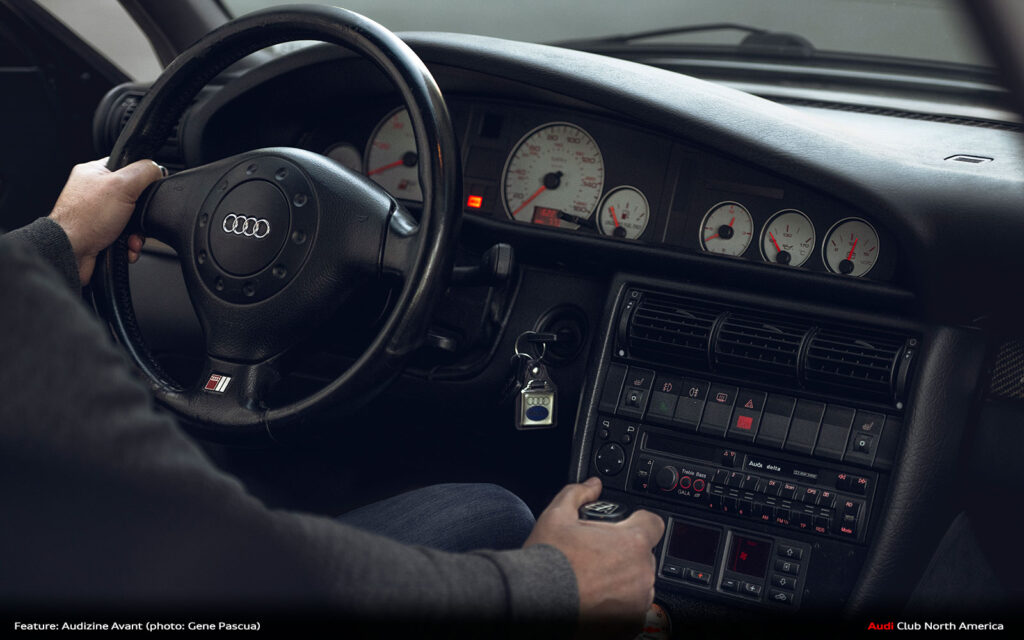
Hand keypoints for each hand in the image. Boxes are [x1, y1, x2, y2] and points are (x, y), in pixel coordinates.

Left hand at [48, 158, 163, 284]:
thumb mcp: (122, 185)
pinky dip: (130, 244)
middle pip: (134, 197)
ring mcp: (97, 214)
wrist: (70, 253)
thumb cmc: (84, 220)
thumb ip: (144, 172)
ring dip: (138, 233)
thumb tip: (158, 169)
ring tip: (131, 238)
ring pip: (132, 220)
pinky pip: (126, 236)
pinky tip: (126, 246)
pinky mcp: (101, 233)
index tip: (146, 189)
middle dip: (141, 214)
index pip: (127, 166)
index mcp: (94, 172)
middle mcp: (94, 192)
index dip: (142, 178)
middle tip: (137, 219)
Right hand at [524, 477, 664, 632]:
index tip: (622, 528)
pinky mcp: (629, 625)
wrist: (534, 601)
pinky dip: (617, 606)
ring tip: (592, 580)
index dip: (638, 522)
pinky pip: (631, 609)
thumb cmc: (548, 560)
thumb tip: (592, 485)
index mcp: (632, 541)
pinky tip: (593, 599)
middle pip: (643, 555)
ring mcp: (637, 601)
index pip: (653, 523)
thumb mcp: (557, 515)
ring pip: (638, 583)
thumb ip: (579, 493)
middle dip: (624, 553)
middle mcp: (641, 572)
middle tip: (596, 556)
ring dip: (622, 580)